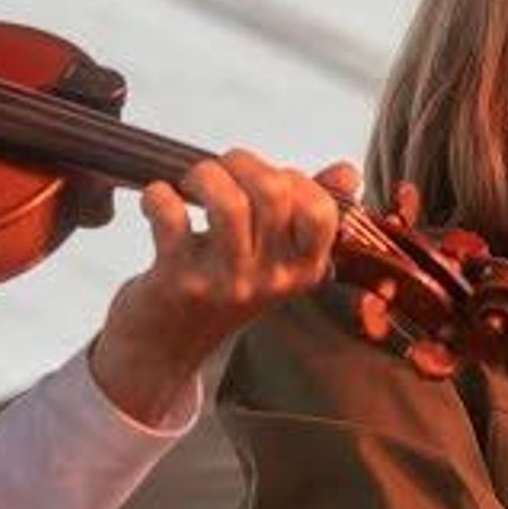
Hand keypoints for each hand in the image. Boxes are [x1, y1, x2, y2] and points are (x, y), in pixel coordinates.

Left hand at [86, 153, 353, 421]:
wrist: (166, 345)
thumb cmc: (223, 288)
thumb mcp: (276, 257)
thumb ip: (310, 212)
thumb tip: (348, 172)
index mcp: (303, 269)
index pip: (322, 211)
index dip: (295, 179)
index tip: (268, 181)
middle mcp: (270, 279)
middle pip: (273, 193)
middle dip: (242, 162)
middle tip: (221, 170)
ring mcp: (225, 281)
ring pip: (227, 204)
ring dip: (204, 175)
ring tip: (191, 182)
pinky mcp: (179, 279)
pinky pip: (171, 217)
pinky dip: (159, 196)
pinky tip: (159, 200)